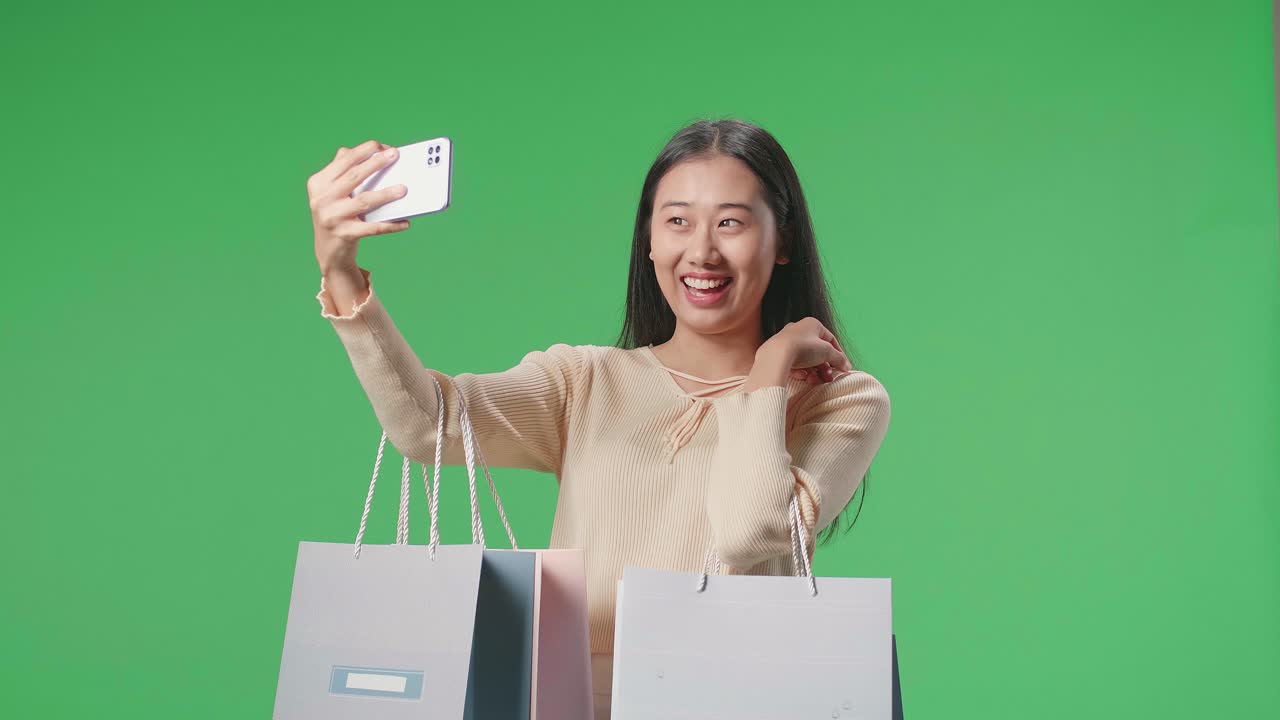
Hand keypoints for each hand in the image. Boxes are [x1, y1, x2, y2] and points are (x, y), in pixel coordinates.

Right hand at [308, 139, 411, 275]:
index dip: (364, 150)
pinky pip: (372, 228)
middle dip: (376, 163)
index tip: (382, 146)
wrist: (328, 251)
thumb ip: (346, 172)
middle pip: (354, 176)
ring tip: (404, 189)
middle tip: (395, 155)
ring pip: (364, 201)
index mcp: (318, 182)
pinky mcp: (344, 234)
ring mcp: (331, 217)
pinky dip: (391, 225)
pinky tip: (405, 222)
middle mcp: (321, 198)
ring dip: (386, 194)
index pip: (343, 160)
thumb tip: (378, 155)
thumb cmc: (337, 214)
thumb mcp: (333, 192)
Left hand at [759, 317, 852, 385]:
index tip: (843, 368)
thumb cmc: (803, 348)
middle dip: (825, 367)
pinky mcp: (778, 354)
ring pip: (806, 360)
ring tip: (815, 380)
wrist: (775, 356)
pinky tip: (803, 377)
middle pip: (818, 352)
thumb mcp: (827, 352)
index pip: (830, 339)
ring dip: (814, 372)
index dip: (839, 354)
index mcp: (812, 324)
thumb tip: (846, 366)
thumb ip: (839, 358)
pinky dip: (801, 372)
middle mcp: (798, 330)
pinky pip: (794, 364)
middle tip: (829, 378)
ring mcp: (787, 342)